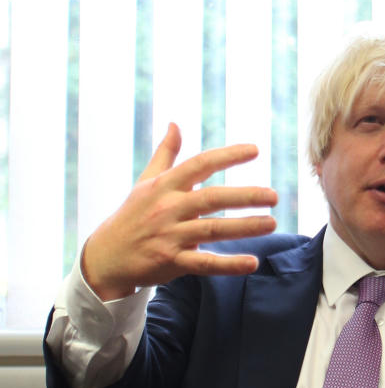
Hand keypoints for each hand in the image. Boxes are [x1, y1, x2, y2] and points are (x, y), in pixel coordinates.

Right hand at [81, 124, 278, 300]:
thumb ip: (165, 154)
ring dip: (244, 227)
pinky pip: (204, 264)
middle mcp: (168, 209)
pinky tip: (252, 262)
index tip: (255, 150)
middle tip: (274, 196)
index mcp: (164, 186)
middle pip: (211, 198)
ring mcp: (170, 236)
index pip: (199, 164)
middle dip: (244, 196)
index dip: (227, 156)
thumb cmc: (132, 215)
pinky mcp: (171, 262)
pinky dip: (228, 264)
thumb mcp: (146, 182)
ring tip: (272, 223)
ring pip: (212, 230)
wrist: (107, 256)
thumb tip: (175, 123)